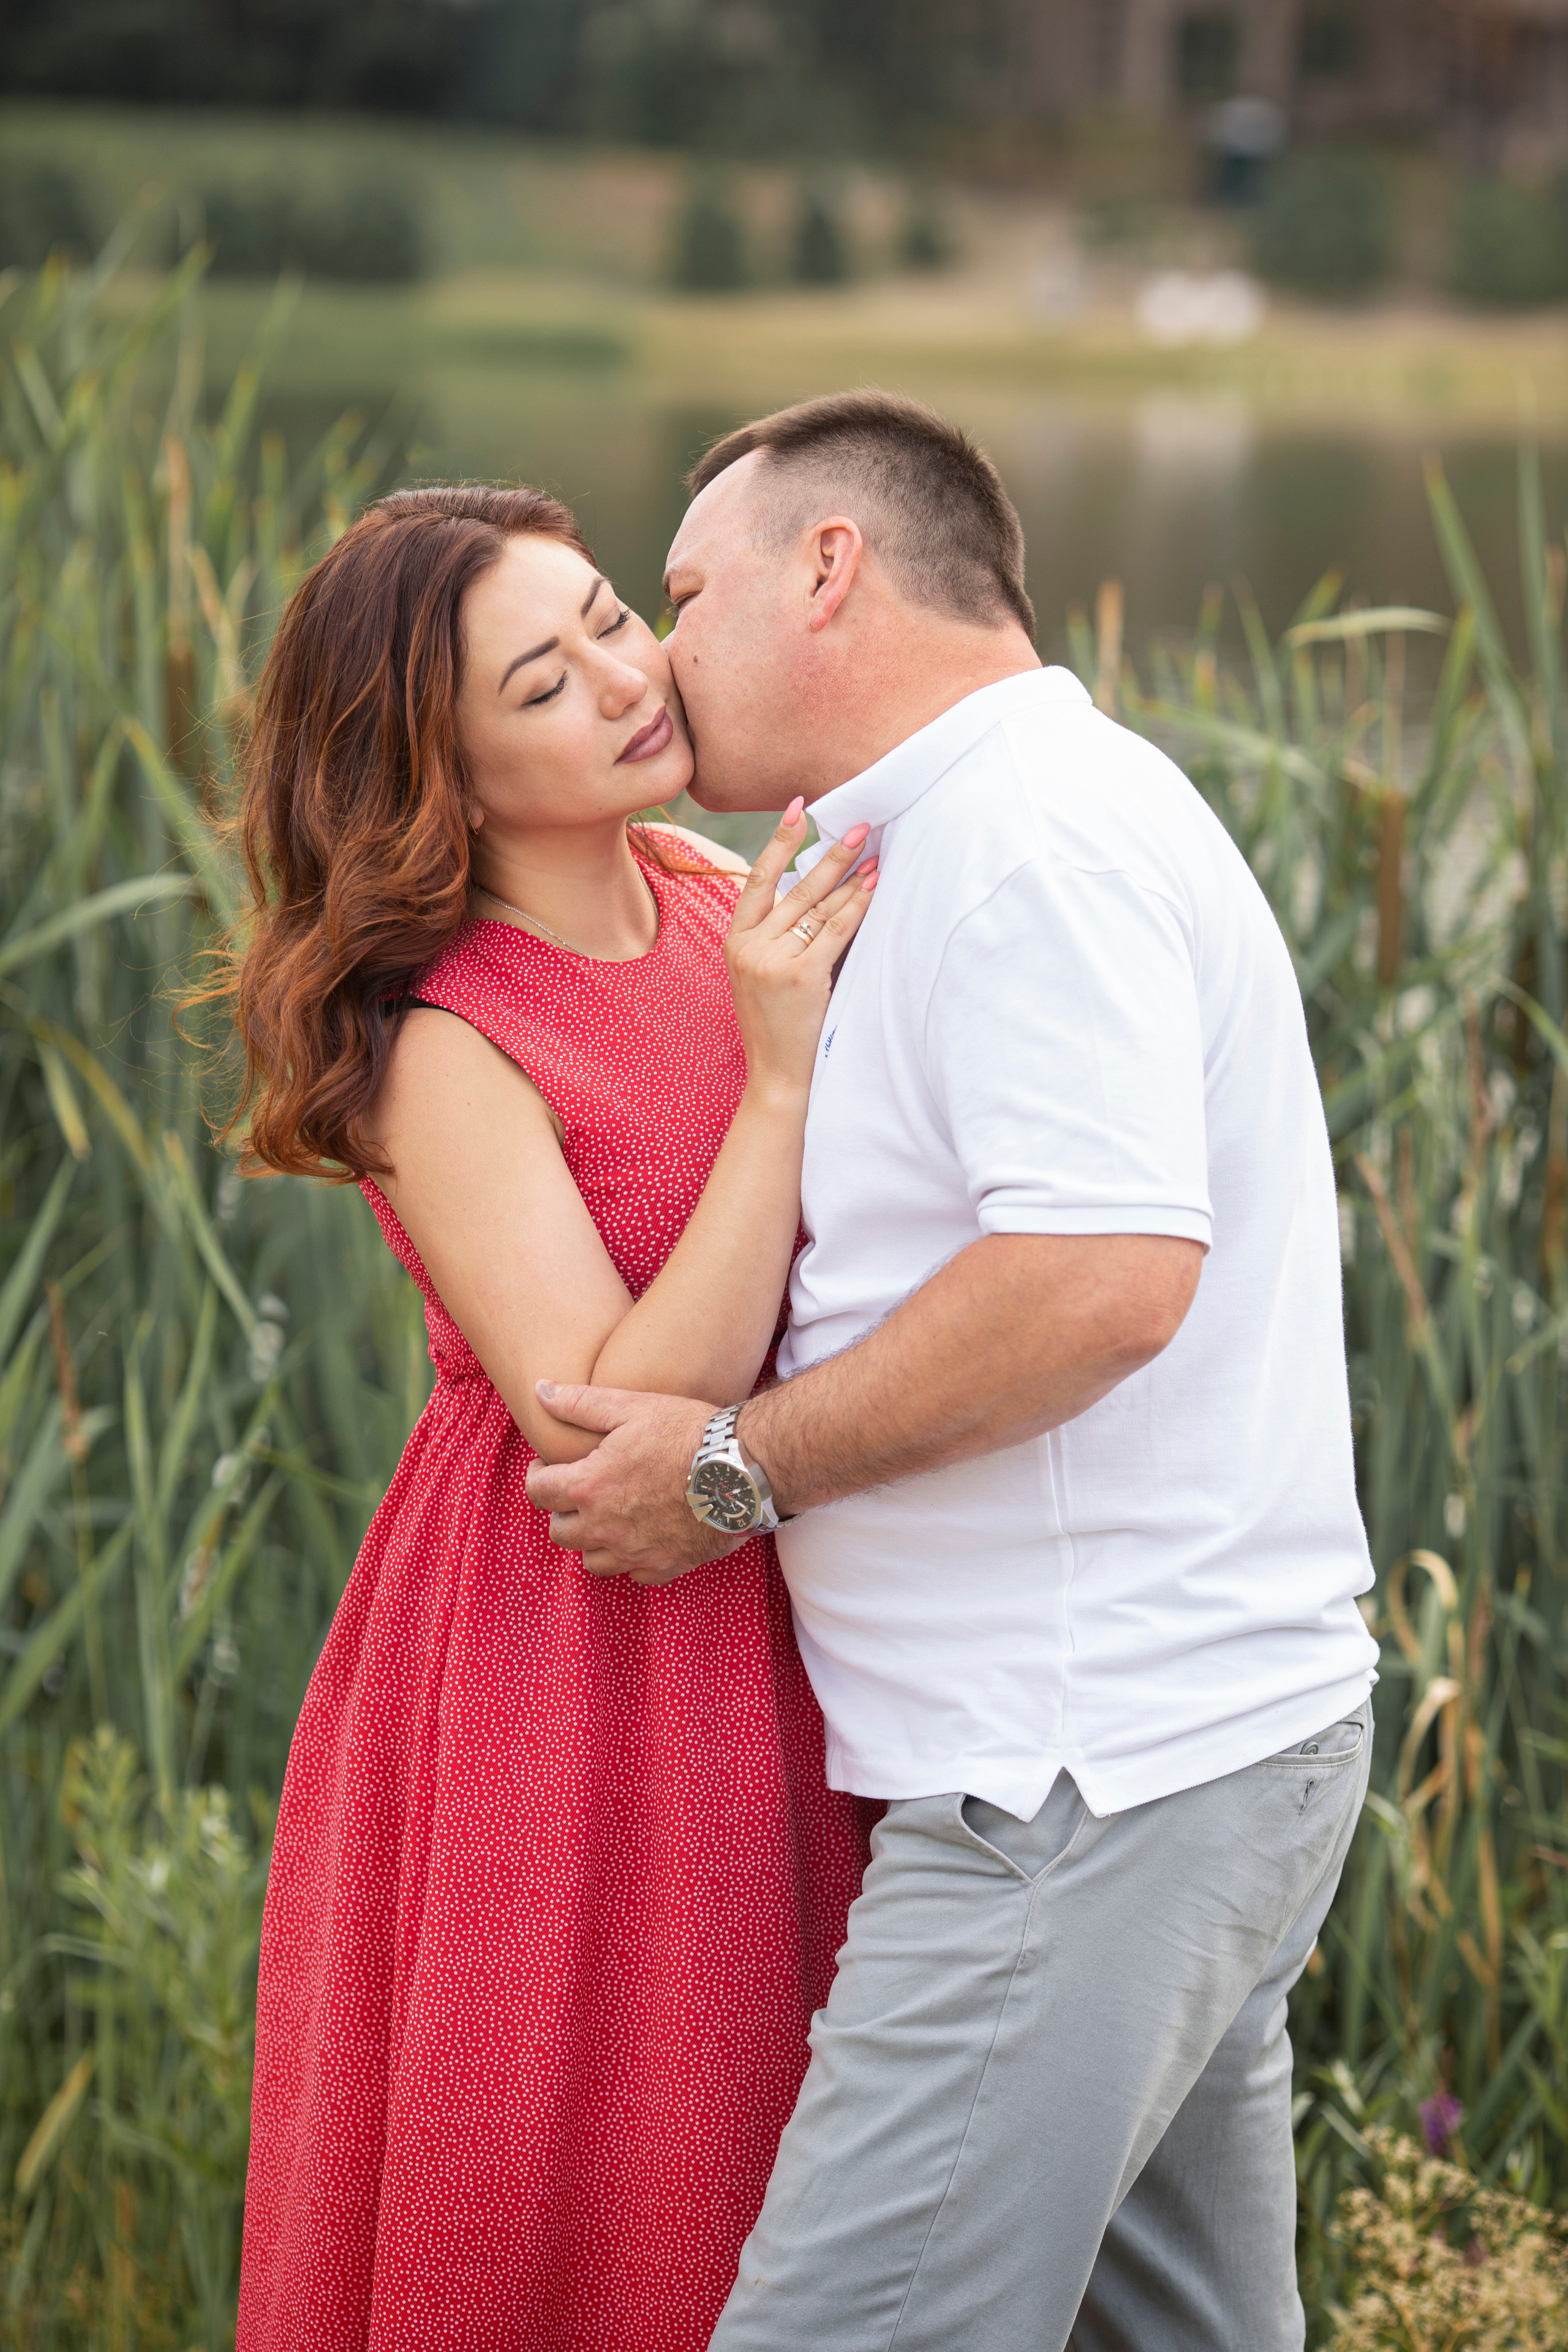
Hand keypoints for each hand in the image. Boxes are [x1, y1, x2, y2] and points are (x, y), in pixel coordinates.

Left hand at [524, 1383, 743, 1582]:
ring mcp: (635, 1552)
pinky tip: (643, 1536)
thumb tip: (540, 1390)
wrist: (743, 1468)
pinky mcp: (666, 1566)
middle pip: (560, 1532)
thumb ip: (580, 1403)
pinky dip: (631, 1558)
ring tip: (608, 1517)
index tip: (549, 1467)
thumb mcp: (632, 1406)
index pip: (538, 1492)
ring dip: (592, 1540)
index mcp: (589, 1487)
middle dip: (563, 1510)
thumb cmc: (687, 1432)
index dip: (538, 1476)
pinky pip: (634, 1573)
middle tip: (580, 1491)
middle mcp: (605, 1527)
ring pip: (592, 1561)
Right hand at [723, 800, 877, 1094]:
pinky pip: (836, 931)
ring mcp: (772, 960)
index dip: (778, 841)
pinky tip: (874, 889)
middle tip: (860, 826)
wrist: (776, 1078)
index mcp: (735, 941)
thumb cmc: (776, 1027)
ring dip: (851, 879)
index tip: (798, 809)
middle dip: (831, 854)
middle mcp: (749, 946)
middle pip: (797, 888)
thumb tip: (812, 892)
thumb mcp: (759, 975)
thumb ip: (774, 937)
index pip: (758, 879)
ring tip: (875, 856)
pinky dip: (858, 908)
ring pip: (819, 908)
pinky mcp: (800, 975)